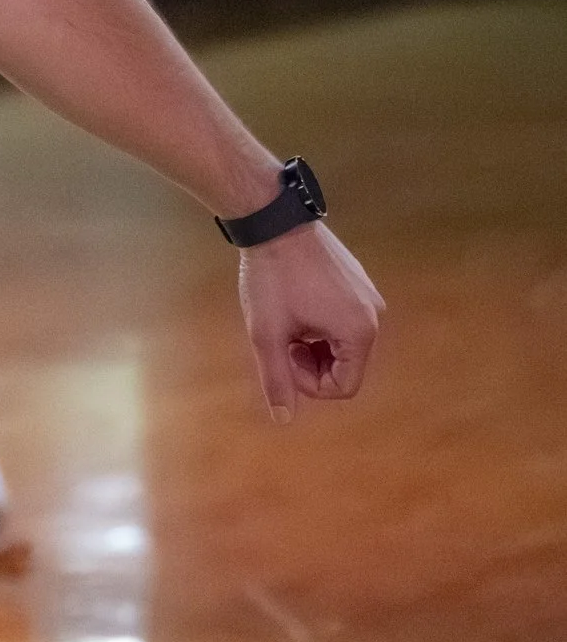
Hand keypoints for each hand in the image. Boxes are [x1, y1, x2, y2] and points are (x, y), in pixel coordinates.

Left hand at [237, 220, 381, 421]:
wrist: (275, 222)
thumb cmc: (271, 279)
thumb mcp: (266, 335)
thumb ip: (277, 381)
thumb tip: (283, 419)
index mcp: (360, 332)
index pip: (344, 387)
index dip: (309, 384)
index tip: (283, 358)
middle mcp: (375, 314)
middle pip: (346, 366)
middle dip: (311, 364)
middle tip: (281, 340)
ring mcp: (369, 296)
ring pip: (342, 344)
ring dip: (313, 345)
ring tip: (287, 322)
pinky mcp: (358, 282)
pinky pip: (342, 320)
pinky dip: (319, 324)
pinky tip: (295, 304)